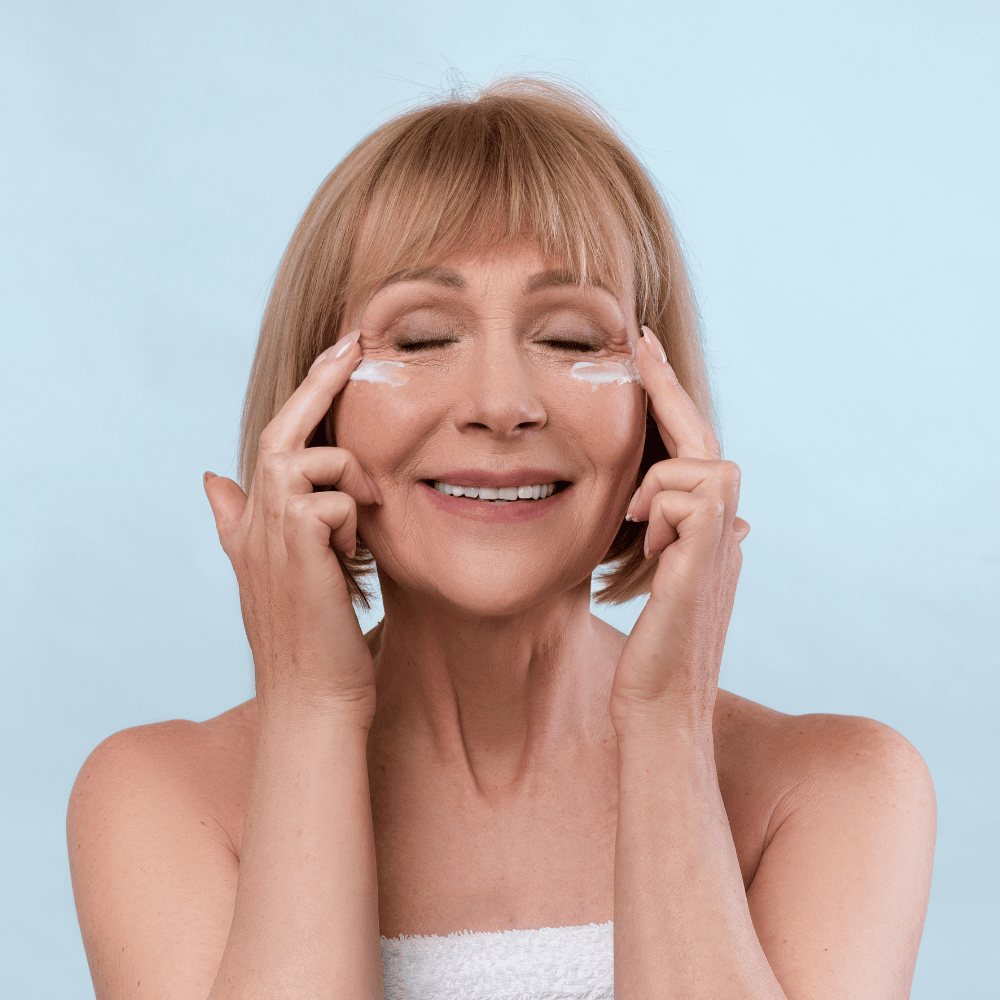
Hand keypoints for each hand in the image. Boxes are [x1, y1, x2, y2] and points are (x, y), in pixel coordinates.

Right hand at [203, 330, 382, 723]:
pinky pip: (336, 499)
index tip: (338, 355)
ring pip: (315, 462)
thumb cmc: (311, 642)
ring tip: (356, 543)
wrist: (312, 697)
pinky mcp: (294, 539)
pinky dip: (354, 526)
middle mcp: (253, 520)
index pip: (275, 442)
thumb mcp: (282, 577)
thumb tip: (211, 480)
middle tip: (354, 344)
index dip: (303, 396)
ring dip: (350, 489)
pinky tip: (351, 569)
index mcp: (255, 522)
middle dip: (319, 382)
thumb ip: (247, 526)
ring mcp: (269, 528)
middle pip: (282, 429)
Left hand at [609, 326, 749, 735]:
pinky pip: (690, 495)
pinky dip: (659, 506)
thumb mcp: (651, 586)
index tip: (643, 355)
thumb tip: (679, 514)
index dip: (671, 404)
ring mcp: (721, 547)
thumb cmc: (647, 656)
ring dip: (659, 480)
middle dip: (670, 389)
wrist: (659, 711)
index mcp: (708, 534)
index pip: (694, 453)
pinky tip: (644, 542)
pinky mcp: (705, 561)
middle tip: (638, 343)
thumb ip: (665, 544)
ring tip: (634, 522)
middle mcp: (724, 533)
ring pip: (703, 465)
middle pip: (706, 442)